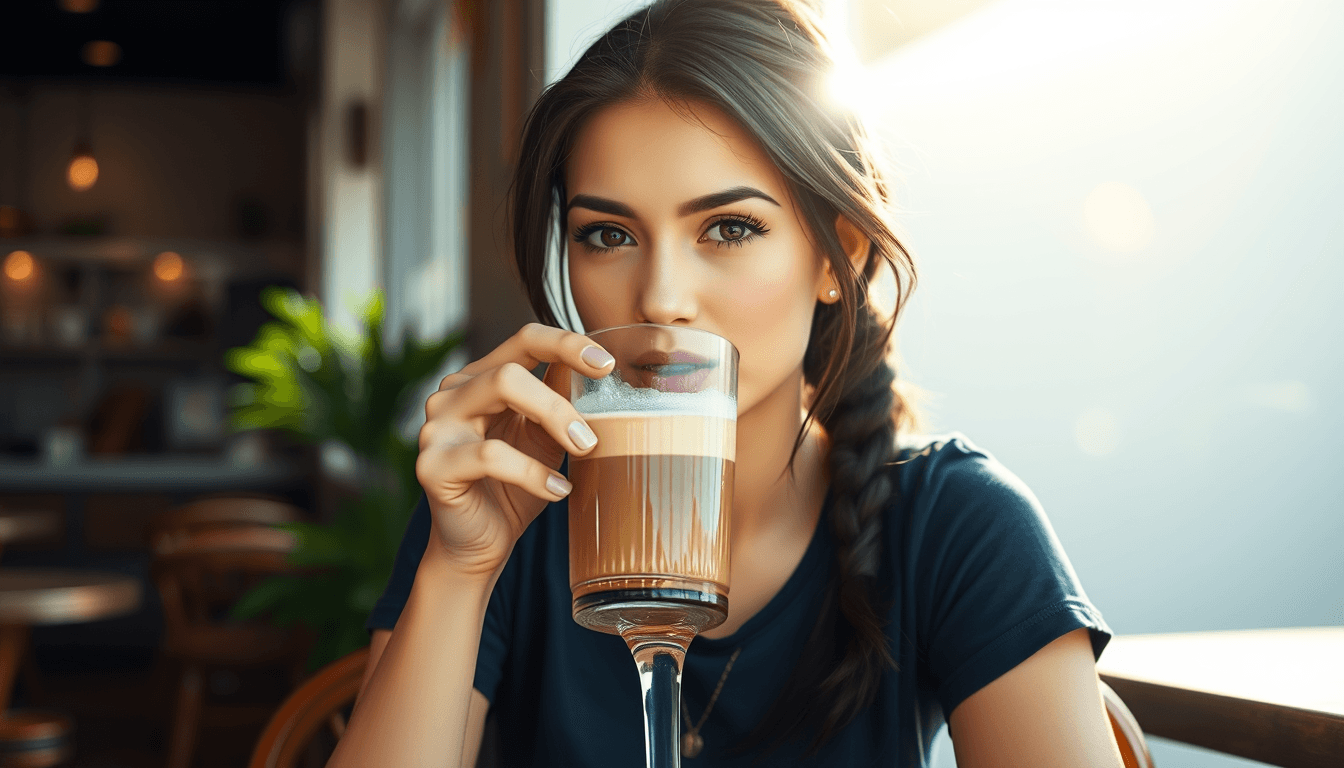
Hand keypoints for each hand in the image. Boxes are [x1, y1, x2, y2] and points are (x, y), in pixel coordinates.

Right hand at [416, 323, 614, 576]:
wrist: (481, 544)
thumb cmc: (515, 487)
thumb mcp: (546, 440)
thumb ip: (563, 405)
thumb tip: (602, 376)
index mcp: (481, 379)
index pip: (525, 340)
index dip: (567, 344)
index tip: (607, 364)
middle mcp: (453, 393)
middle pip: (512, 369)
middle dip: (559, 401)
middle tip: (592, 437)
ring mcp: (437, 426)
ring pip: (499, 392)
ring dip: (552, 419)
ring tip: (583, 451)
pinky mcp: (431, 464)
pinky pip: (490, 455)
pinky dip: (532, 472)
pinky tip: (558, 490)